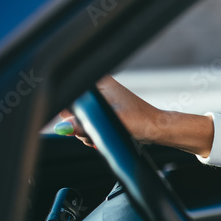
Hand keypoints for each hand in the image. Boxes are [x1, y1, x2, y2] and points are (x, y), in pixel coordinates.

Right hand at [56, 75, 213, 156]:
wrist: (156, 128)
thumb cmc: (140, 121)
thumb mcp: (109, 123)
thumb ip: (85, 125)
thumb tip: (64, 127)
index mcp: (100, 83)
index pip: (71, 95)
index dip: (71, 112)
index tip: (79, 123)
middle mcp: (99, 90)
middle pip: (73, 109)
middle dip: (80, 125)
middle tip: (92, 132)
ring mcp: (102, 101)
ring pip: (81, 119)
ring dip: (87, 131)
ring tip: (101, 135)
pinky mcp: (105, 112)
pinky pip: (90, 123)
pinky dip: (93, 132)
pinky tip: (103, 137)